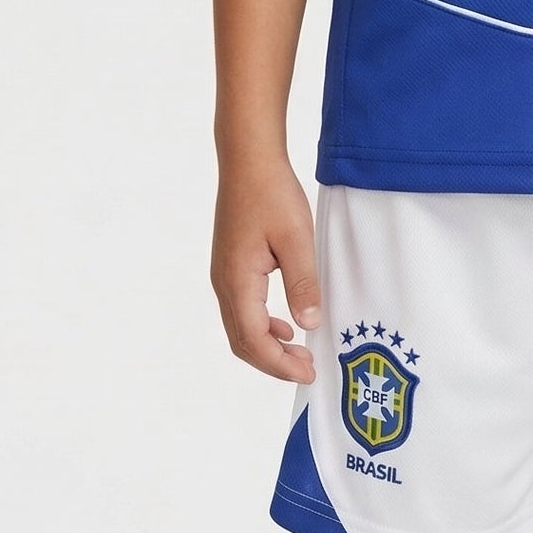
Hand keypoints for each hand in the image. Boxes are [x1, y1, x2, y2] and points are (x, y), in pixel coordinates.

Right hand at [211, 159, 321, 381]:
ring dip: (267, 346)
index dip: (279, 364)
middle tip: (306, 370)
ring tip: (298, 353)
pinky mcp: (230, 265)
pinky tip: (284, 325)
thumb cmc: (272, 194)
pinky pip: (242, 309)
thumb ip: (302, 283)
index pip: (254, 340)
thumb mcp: (296, 238)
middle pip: (242, 341)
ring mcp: (223, 274)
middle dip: (273, 362)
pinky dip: (261, 326)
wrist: (248, 160)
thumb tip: (308, 326)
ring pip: (240, 327)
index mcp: (237, 281)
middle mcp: (224, 283)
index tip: (308, 373)